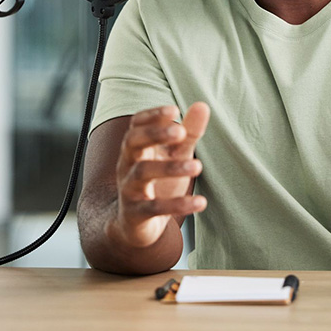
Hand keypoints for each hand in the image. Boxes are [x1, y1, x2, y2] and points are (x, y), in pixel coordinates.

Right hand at [106, 101, 210, 247]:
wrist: (134, 225)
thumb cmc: (158, 181)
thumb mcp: (175, 155)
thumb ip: (188, 132)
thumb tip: (203, 105)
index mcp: (137, 147)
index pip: (136, 124)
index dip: (152, 115)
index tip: (174, 109)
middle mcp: (128, 164)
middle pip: (132, 142)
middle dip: (155, 134)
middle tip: (181, 132)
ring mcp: (129, 189)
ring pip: (142, 173)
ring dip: (171, 168)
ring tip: (198, 166)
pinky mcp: (136, 214)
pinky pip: (154, 208)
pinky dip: (178, 205)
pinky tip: (201, 202)